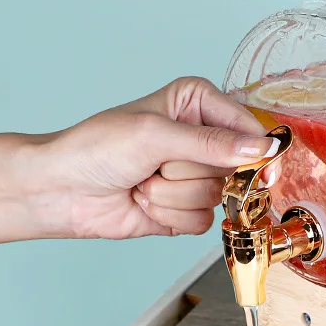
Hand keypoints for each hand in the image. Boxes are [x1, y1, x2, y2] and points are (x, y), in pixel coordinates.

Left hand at [0, 77, 277, 245]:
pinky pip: (204, 221)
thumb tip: (260, 149)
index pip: (249, 127)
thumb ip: (211, 143)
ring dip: (174, 195)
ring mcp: (196, 176)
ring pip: (218, 197)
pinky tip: (145, 201)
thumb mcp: (155, 135)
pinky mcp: (188, 208)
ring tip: (144, 182)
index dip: (260, 151)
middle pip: (236, 167)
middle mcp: (203, 139)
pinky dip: (172, 214)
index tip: (264, 171)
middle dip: (193, 172)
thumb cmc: (96, 148)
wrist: (61, 190)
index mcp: (198, 104)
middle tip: (161, 165)